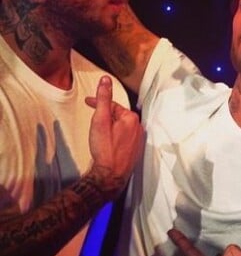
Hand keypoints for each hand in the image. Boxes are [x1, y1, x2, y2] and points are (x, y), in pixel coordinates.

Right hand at [85, 75, 142, 198]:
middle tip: (92, 119)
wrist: (110, 175)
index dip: (98, 103)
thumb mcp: (100, 120)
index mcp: (132, 118)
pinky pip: (124, 138)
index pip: (113, 105)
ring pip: (121, 127)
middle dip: (105, 115)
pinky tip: (107, 143)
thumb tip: (105, 80)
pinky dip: (115, 136)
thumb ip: (103, 99)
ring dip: (110, 126)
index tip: (87, 102)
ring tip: (98, 132)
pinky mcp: (136, 150)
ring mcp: (138, 140)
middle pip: (118, 116)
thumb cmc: (104, 149)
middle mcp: (139, 128)